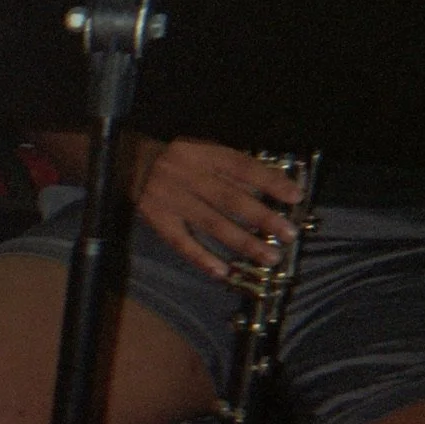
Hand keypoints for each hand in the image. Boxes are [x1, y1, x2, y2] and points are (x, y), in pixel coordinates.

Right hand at [135, 139, 301, 280]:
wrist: (128, 163)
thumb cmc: (177, 158)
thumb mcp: (204, 151)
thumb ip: (231, 168)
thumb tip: (270, 189)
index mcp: (202, 154)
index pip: (242, 167)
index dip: (270, 182)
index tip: (296, 197)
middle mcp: (187, 176)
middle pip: (230, 199)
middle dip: (262, 218)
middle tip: (288, 234)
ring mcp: (170, 200)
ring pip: (211, 224)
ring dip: (242, 242)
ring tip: (269, 257)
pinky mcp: (157, 219)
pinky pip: (181, 242)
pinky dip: (201, 258)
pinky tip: (223, 272)